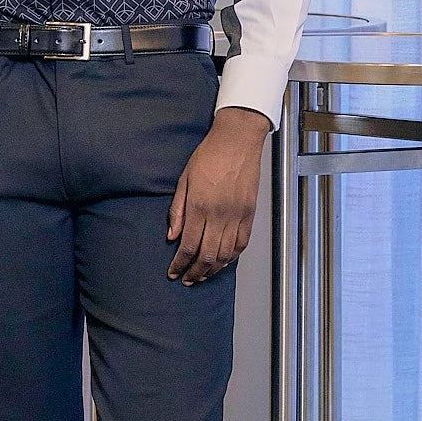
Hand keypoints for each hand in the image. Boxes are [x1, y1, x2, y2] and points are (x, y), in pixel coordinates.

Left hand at [167, 105, 268, 283]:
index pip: (187, 246)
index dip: (179, 264)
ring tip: (202, 276)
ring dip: (212, 270)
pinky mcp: (249, 214)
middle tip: (187, 279)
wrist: (236, 141)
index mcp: (199, 206)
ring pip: (225, 254)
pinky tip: (223, 262)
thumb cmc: (209, 155)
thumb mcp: (184, 179)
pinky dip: (232, 257)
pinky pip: (241, 244)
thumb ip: (177, 210)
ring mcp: (236, 216)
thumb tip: (171, 235)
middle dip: (195, 272)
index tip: (173, 272)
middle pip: (206, 256)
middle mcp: (218, 215)